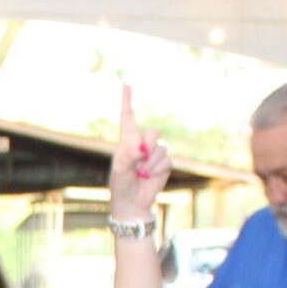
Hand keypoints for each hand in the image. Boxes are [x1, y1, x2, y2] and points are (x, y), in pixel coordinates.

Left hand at [107, 86, 171, 223]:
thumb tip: (140, 144)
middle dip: (148, 143)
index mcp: (127, 141)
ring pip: (160, 148)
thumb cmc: (121, 184)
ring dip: (150, 163)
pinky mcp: (165, 163)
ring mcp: (155, 153)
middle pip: (152, 131)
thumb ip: (128, 155)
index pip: (128, 117)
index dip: (127, 101)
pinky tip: (149, 177)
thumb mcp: (120, 169)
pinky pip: (166, 160)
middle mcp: (142, 144)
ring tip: (141, 174)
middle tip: (140, 157)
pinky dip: (157, 170)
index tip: (126, 85)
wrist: (132, 202)